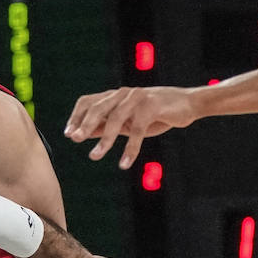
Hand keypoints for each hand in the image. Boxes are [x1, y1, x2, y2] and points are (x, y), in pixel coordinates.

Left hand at [64, 86, 199, 168]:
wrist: (188, 105)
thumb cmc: (157, 114)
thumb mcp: (129, 121)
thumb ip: (108, 125)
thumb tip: (84, 133)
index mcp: (116, 96)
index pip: (89, 102)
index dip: (76, 116)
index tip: (68, 134)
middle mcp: (124, 94)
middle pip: (98, 107)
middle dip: (85, 124)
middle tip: (75, 140)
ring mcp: (138, 98)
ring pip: (116, 118)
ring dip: (104, 139)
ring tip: (94, 156)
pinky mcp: (153, 106)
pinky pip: (138, 129)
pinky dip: (130, 148)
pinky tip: (124, 163)